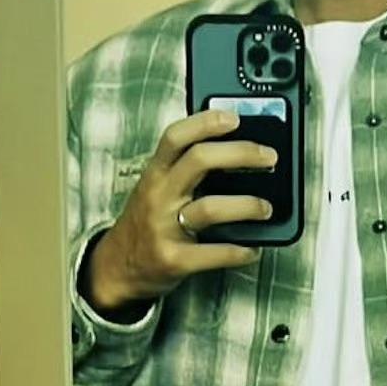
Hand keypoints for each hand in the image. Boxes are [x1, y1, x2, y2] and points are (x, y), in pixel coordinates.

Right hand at [85, 109, 277, 316]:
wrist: (117, 267)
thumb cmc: (145, 224)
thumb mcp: (157, 189)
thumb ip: (186, 171)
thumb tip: (237, 152)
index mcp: (155, 174)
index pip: (176, 136)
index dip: (206, 122)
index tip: (235, 118)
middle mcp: (159, 196)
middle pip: (199, 160)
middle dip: (241, 153)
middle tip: (269, 157)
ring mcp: (164, 228)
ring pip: (210, 208)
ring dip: (247, 206)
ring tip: (266, 208)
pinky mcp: (174, 260)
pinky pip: (213, 253)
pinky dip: (240, 251)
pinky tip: (252, 249)